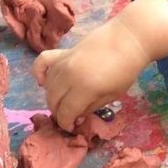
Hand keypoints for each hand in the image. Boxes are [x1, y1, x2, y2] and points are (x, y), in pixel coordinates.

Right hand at [32, 0, 167, 129]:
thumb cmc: (125, 70)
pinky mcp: (62, 52)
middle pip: (53, 100)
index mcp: (84, 89)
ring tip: (64, 102)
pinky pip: (42, 62)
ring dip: (52, 97)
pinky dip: (39, 73)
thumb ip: (91, 107)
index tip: (71, 127)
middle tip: (69, 116)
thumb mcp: (112, 95)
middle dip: (59, 112)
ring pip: (47, 85)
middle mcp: (69, 75)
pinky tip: (43, 81)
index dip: (66, 123)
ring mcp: (63, 62)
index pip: (65, 112)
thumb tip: (76, 117)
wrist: (128, 39)